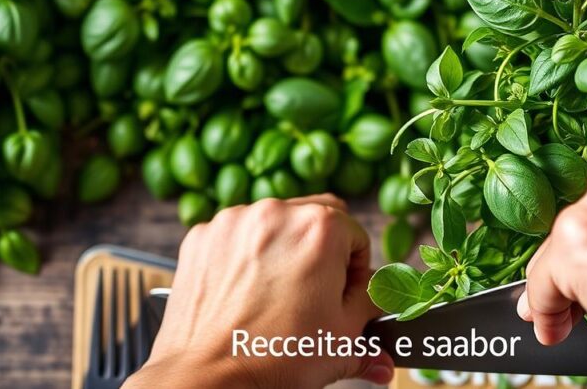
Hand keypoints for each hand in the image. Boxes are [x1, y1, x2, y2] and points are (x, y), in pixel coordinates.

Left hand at [125, 195, 393, 388]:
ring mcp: (235, 222)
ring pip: (276, 223)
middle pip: (318, 218)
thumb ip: (370, 322)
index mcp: (319, 229)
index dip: (355, 271)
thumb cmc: (271, 360)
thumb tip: (382, 326)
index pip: (357, 236)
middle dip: (324, 253)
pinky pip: (238, 235)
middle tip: (315, 293)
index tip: (344, 295)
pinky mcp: (203, 236)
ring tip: (278, 296)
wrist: (207, 378)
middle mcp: (276, 213)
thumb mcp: (341, 342)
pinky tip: (248, 291)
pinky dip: (246, 255)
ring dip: (284, 250)